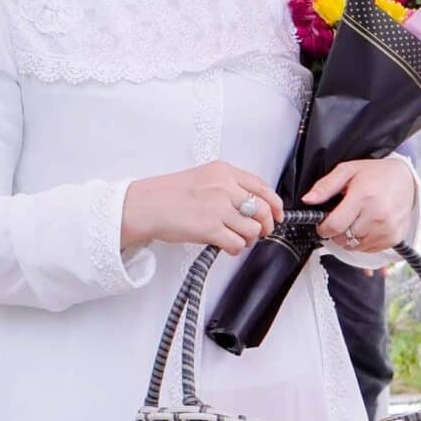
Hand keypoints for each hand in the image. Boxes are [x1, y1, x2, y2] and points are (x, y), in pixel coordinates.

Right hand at [121, 160, 282, 255]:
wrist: (144, 206)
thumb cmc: (169, 194)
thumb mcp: (203, 177)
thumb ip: (228, 186)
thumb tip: (254, 205)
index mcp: (223, 172)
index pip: (263, 187)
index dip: (275, 205)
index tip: (277, 215)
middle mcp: (224, 187)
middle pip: (264, 210)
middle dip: (266, 225)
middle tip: (259, 232)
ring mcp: (218, 208)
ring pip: (254, 229)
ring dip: (249, 239)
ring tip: (235, 238)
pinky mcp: (210, 229)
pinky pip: (238, 244)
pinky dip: (235, 249)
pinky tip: (225, 246)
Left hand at [305, 157, 417, 255]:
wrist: (405, 179)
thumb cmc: (376, 174)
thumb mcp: (347, 171)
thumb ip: (325, 186)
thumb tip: (308, 200)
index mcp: (363, 197)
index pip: (334, 226)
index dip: (323, 228)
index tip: (323, 224)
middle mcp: (377, 216)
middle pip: (343, 239)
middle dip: (337, 232)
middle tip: (342, 218)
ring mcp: (387, 229)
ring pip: (355, 247)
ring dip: (350, 238)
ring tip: (356, 221)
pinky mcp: (394, 238)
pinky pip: (369, 250)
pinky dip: (364, 242)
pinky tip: (367, 227)